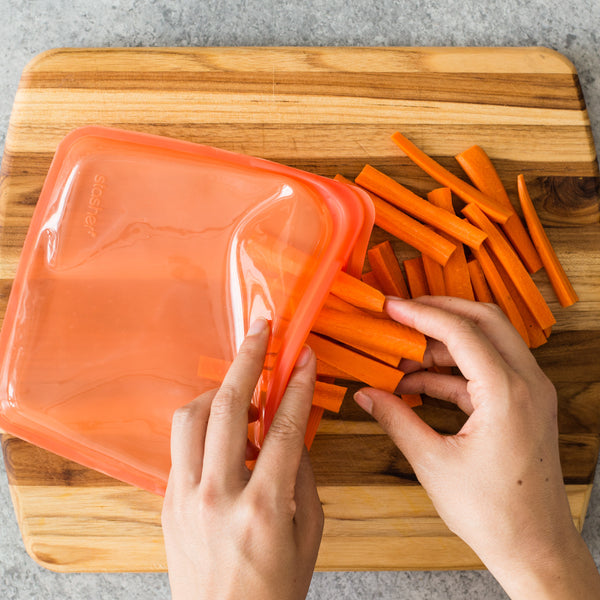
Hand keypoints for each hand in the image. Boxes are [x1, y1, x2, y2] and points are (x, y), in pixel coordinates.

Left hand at [162, 318, 322, 599]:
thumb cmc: (273, 591)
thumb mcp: (309, 533)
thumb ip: (302, 474)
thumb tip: (293, 428)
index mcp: (262, 509)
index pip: (283, 427)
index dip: (296, 384)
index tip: (303, 358)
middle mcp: (216, 497)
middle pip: (229, 406)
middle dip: (248, 358)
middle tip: (261, 330)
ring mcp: (184, 498)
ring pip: (191, 417)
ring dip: (219, 391)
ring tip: (244, 393)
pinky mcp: (167, 502)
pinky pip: (182, 444)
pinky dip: (204, 424)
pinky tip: (225, 429)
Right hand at [354, 296, 599, 599]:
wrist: (535, 548)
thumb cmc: (493, 513)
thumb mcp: (433, 463)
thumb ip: (396, 419)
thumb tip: (365, 394)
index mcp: (507, 393)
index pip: (461, 331)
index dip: (420, 314)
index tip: (391, 307)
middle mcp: (527, 383)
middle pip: (484, 320)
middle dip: (439, 312)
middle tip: (401, 315)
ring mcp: (531, 392)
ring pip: (487, 342)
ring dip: (444, 344)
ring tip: (402, 359)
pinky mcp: (525, 405)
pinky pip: (487, 370)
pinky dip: (454, 370)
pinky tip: (419, 384)